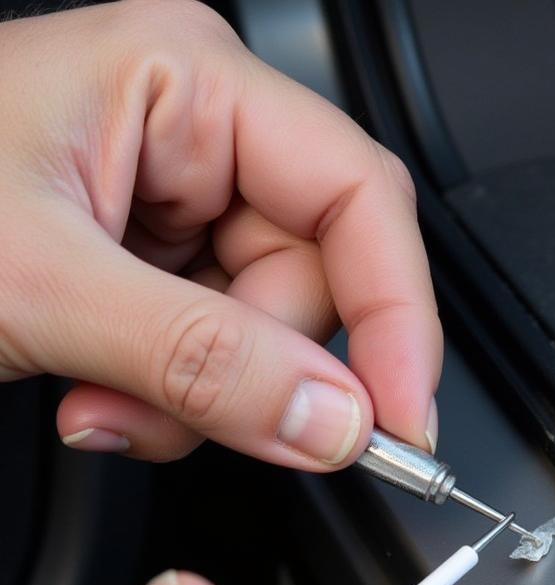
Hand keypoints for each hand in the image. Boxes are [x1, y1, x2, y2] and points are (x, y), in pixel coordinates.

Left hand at [0, 0, 441, 465]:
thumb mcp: (41, 283)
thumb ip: (202, 358)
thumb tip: (333, 419)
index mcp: (189, 83)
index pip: (360, 198)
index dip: (399, 315)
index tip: (401, 416)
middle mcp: (200, 136)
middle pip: (316, 282)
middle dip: (256, 372)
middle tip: (186, 416)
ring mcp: (182, 206)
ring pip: (270, 336)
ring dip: (201, 399)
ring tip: (104, 401)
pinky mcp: (159, 267)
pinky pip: (221, 354)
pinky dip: (173, 401)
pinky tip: (102, 394)